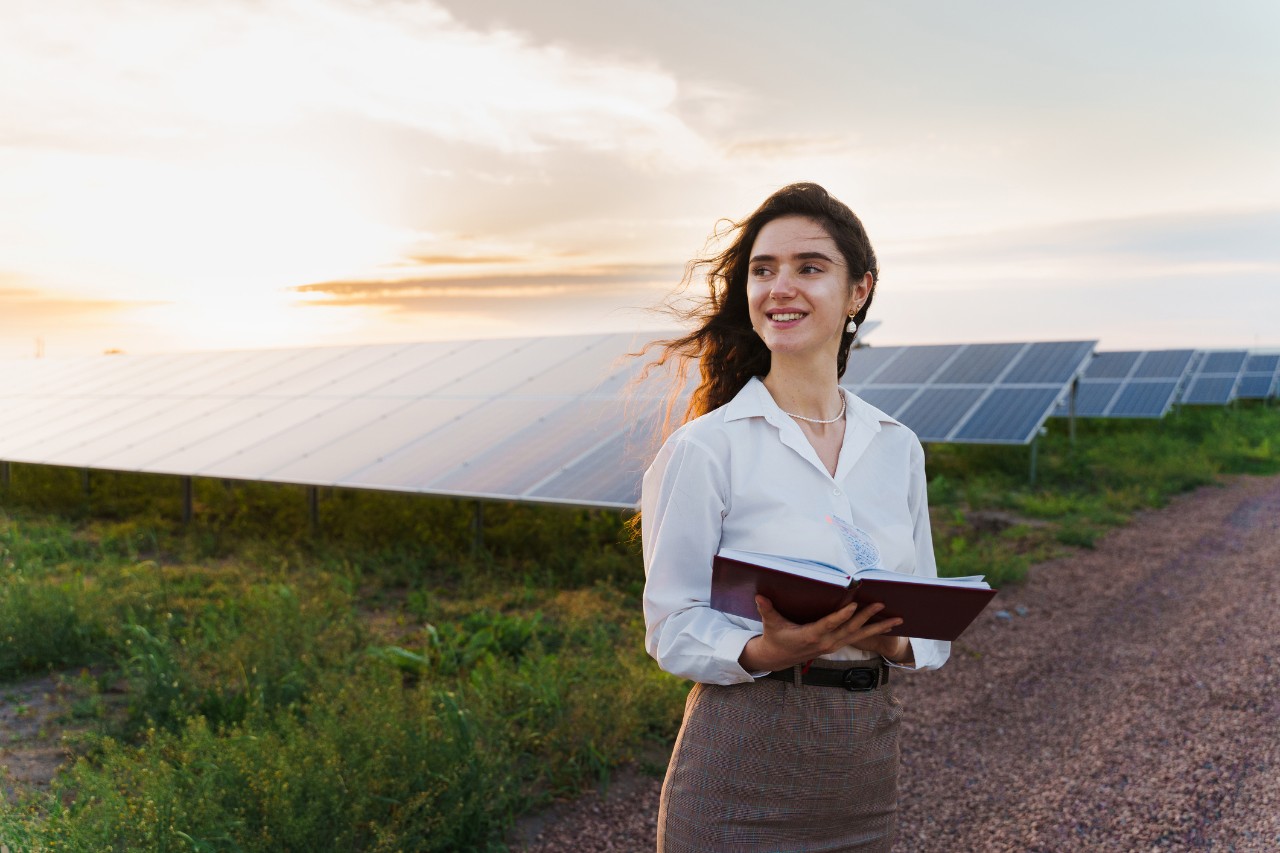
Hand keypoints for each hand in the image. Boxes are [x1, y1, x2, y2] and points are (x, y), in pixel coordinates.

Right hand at [738, 595, 903, 672]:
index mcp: (811, 635)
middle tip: (882, 605)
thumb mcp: (770, 623)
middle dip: (867, 617)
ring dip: (879, 627)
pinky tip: (888, 625)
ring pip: (860, 636)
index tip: (854, 605)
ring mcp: (833, 645)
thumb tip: (759, 596)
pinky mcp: (837, 645)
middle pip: (850, 629)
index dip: (842, 616)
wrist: (778, 657)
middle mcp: (826, 642)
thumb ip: (767, 610)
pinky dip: (874, 631)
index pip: (829, 624)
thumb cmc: (775, 636)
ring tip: (898, 619)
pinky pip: (859, 638)